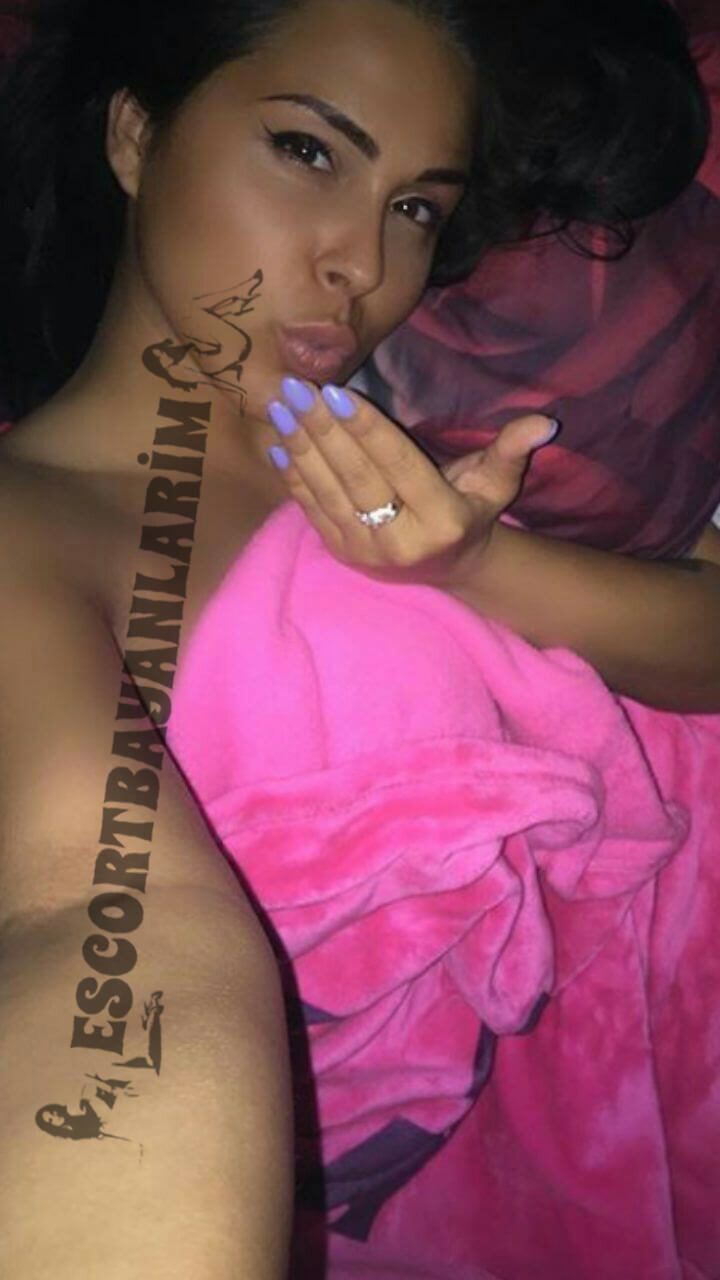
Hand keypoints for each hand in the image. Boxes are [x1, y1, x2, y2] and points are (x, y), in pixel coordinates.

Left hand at [266, 377, 557, 583]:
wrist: (449, 569)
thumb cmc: (472, 512)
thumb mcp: (496, 483)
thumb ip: (511, 450)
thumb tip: (545, 421)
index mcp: (442, 520)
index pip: (398, 466)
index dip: (367, 429)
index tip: (336, 392)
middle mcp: (401, 542)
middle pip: (356, 477)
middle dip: (323, 430)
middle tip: (297, 388)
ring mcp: (367, 553)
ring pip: (327, 493)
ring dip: (300, 447)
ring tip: (281, 407)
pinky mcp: (342, 555)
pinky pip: (312, 511)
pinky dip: (293, 476)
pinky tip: (278, 442)